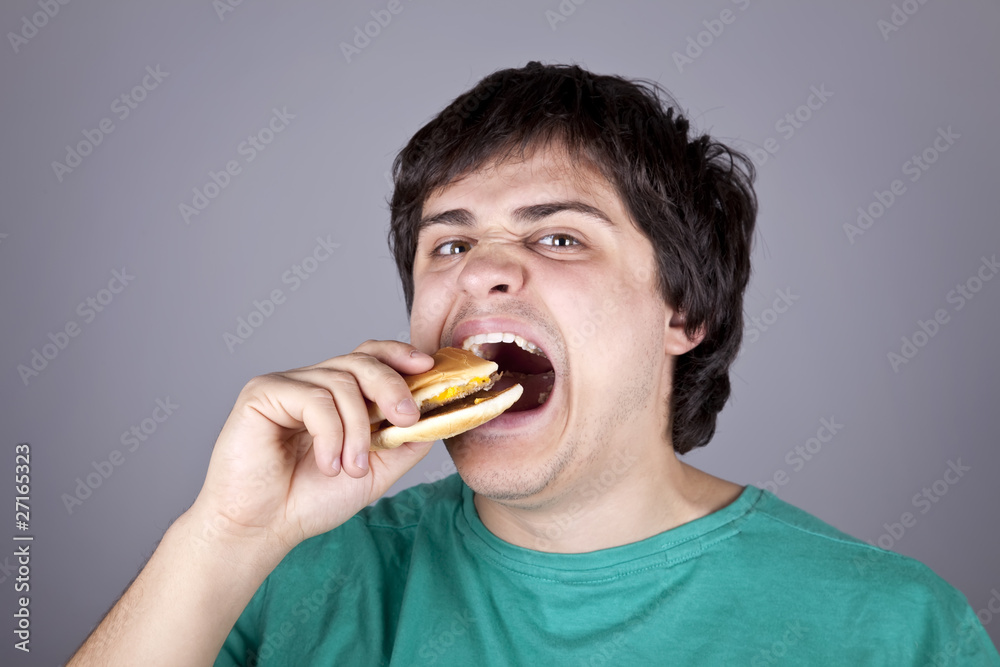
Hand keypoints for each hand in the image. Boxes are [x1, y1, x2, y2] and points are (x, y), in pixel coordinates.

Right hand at [190, 340, 435, 554]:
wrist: (262, 529)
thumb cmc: (308, 500)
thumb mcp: (375, 471)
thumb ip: (404, 443)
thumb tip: (437, 416)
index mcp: (337, 397)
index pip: (371, 357)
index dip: (400, 355)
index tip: (428, 368)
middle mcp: (312, 384)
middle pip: (362, 361)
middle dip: (392, 386)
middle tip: (406, 419)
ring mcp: (286, 385)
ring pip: (342, 383)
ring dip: (357, 431)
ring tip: (351, 469)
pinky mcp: (262, 393)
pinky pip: (314, 398)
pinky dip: (330, 434)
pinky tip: (326, 465)